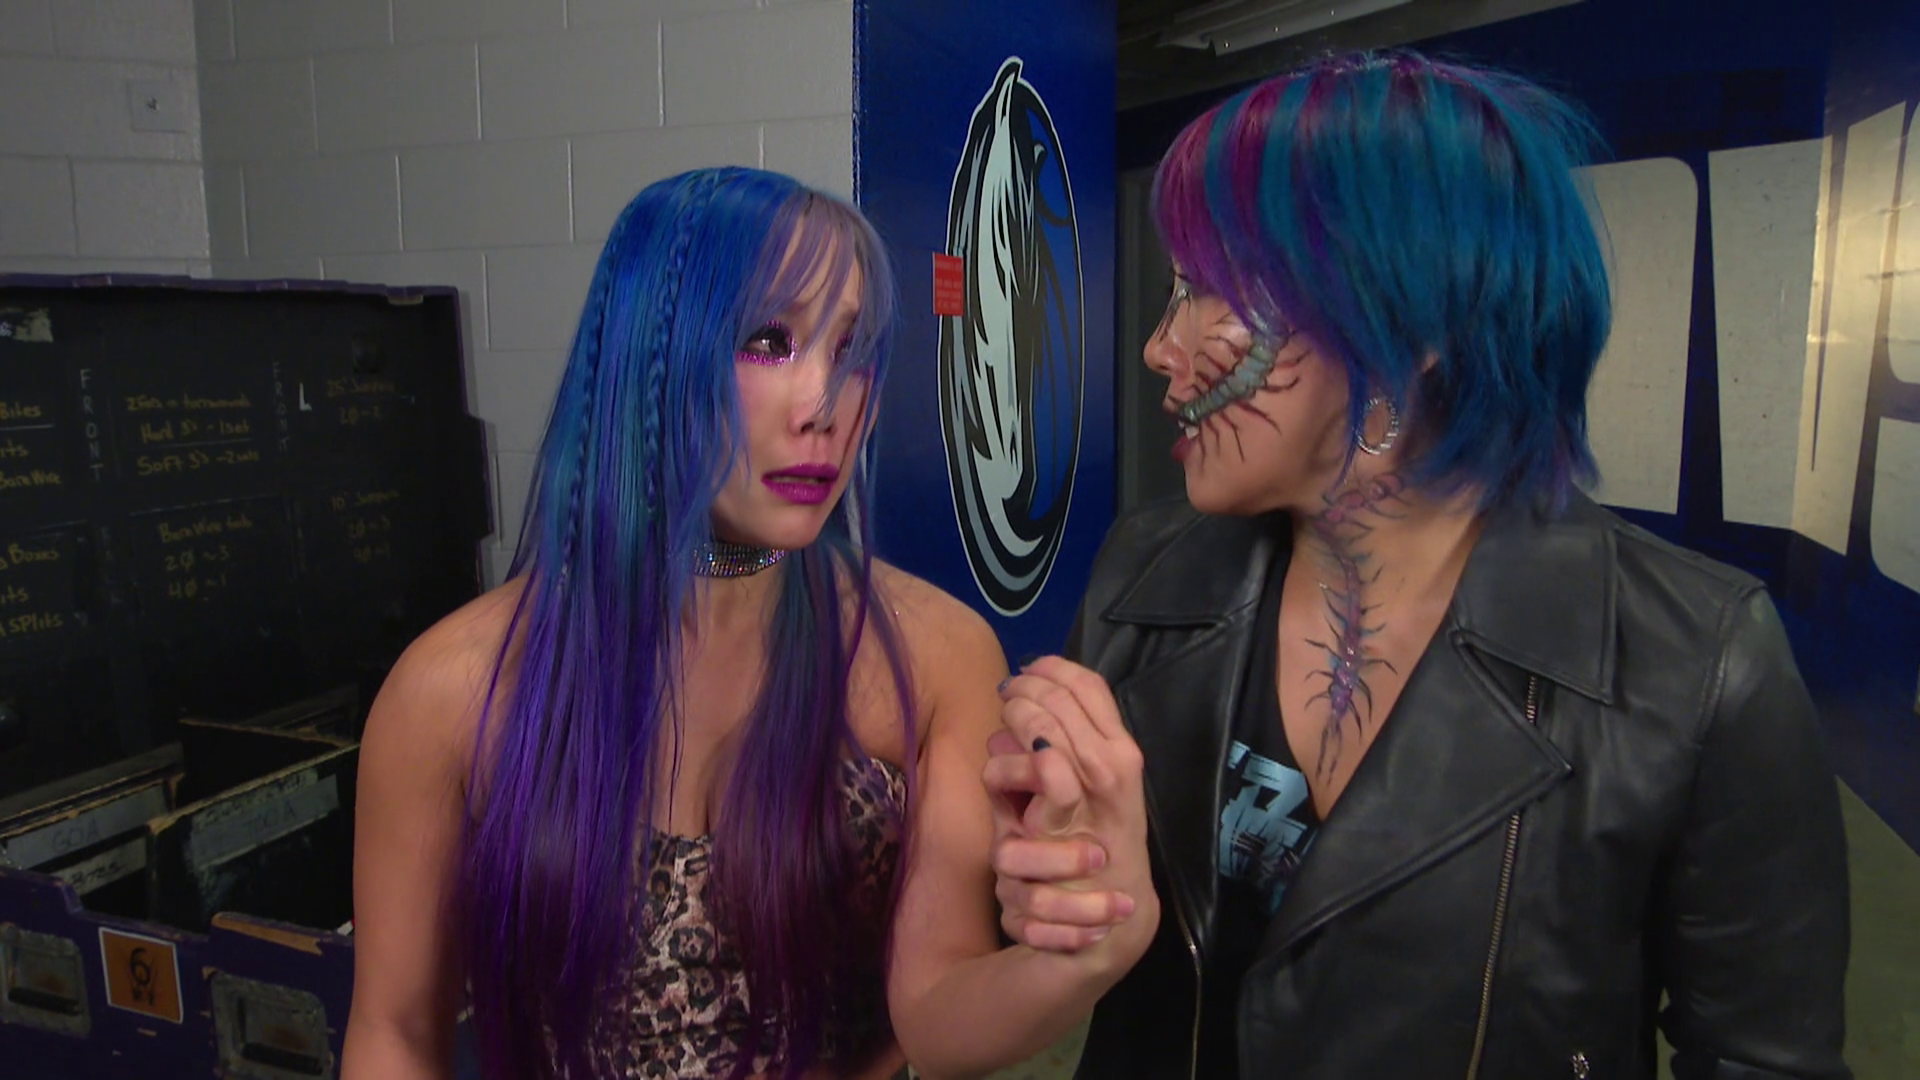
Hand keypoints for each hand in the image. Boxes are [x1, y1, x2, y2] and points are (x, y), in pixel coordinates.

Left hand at [982, 656, 1157, 959]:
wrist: (1110, 918)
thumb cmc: (1089, 848)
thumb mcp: (1081, 791)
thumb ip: (1058, 747)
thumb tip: (1017, 702)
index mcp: (1124, 750)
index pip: (1091, 685)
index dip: (1053, 668)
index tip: (1028, 670)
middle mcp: (1116, 762)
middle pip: (1063, 695)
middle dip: (1026, 688)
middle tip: (1006, 696)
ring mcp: (1093, 788)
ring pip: (1043, 723)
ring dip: (1016, 717)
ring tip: (1002, 731)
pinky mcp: (1066, 815)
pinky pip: (1030, 767)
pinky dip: (1007, 764)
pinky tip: (998, 776)